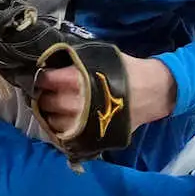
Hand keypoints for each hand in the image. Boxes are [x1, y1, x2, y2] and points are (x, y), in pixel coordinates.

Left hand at [34, 53, 175, 135]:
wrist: (152, 93)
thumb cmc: (127, 72)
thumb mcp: (101, 58)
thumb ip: (78, 61)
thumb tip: (56, 61)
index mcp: (78, 80)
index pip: (47, 80)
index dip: (43, 78)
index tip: (43, 78)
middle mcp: (76, 103)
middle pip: (48, 102)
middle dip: (45, 97)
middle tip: (48, 93)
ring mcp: (82, 123)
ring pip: (53, 122)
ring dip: (51, 115)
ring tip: (55, 109)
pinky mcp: (90, 137)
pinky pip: (66, 137)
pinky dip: (61, 130)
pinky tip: (64, 122)